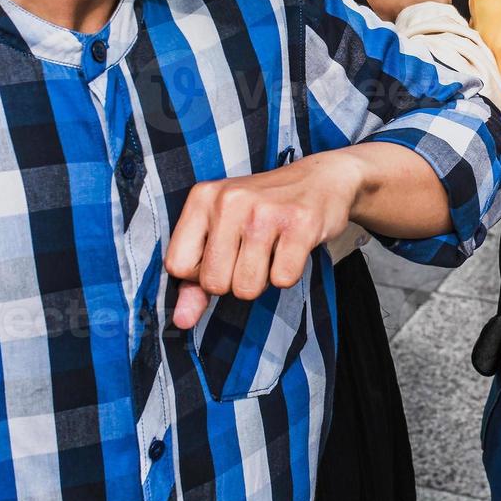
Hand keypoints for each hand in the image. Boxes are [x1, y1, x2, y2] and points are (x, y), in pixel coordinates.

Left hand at [164, 151, 365, 329]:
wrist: (322, 179)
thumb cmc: (265, 210)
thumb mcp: (222, 232)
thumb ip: (196, 278)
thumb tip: (182, 321)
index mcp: (203, 197)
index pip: (177, 265)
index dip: (201, 273)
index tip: (223, 255)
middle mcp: (230, 200)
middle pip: (213, 283)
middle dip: (234, 281)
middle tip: (252, 253)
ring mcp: (265, 211)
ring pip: (247, 287)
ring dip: (263, 280)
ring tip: (273, 250)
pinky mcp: (300, 224)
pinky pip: (283, 280)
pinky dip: (289, 273)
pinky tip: (292, 248)